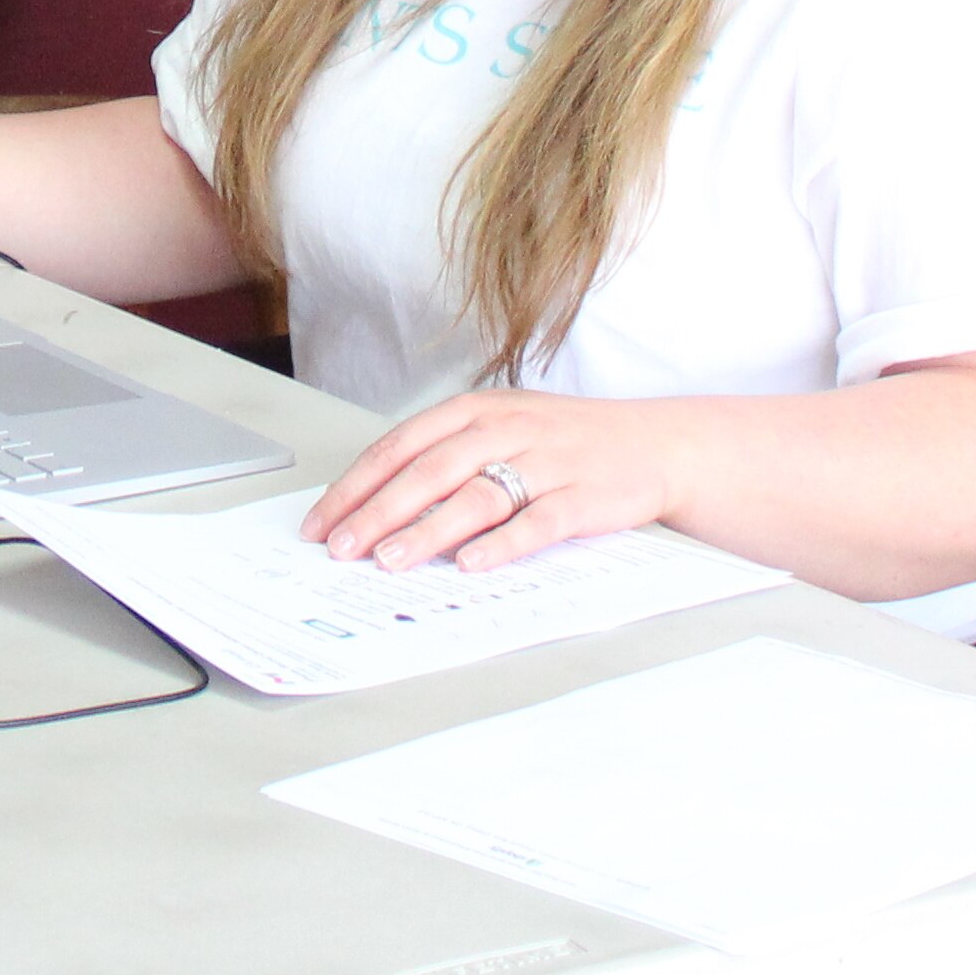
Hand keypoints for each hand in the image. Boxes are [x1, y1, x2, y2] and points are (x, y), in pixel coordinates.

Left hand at [307, 388, 690, 572]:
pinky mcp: (582, 495)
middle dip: (378, 511)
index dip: (356, 484)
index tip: (321, 520)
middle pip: (429, 471)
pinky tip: (469, 564)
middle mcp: (507, 428)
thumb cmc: (565, 441)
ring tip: (390, 560)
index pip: (401, 445)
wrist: (654, 443)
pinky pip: (535, 521)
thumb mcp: (501, 429)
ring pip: (475, 495)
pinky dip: (500, 544)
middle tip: (341, 547)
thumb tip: (377, 505)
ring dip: (427, 530)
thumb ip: (446, 457)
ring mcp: (546, 460)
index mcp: (477, 410)